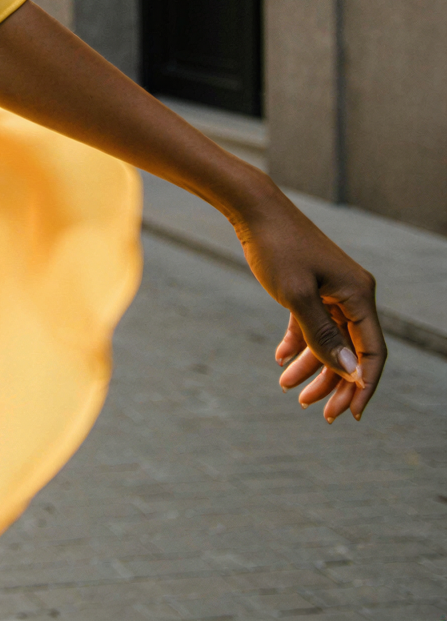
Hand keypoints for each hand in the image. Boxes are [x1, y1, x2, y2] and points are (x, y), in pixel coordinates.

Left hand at [233, 194, 383, 421]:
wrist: (252, 208)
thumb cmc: (275, 248)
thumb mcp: (296, 296)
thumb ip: (323, 336)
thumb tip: (351, 375)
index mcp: (358, 296)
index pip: (372, 353)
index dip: (363, 386)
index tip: (351, 415)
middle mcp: (352, 294)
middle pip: (351, 351)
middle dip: (335, 383)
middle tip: (315, 412)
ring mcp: (331, 289)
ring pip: (329, 339)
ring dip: (312, 366)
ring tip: (287, 389)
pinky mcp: (311, 285)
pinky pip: (311, 323)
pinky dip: (298, 342)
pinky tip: (280, 360)